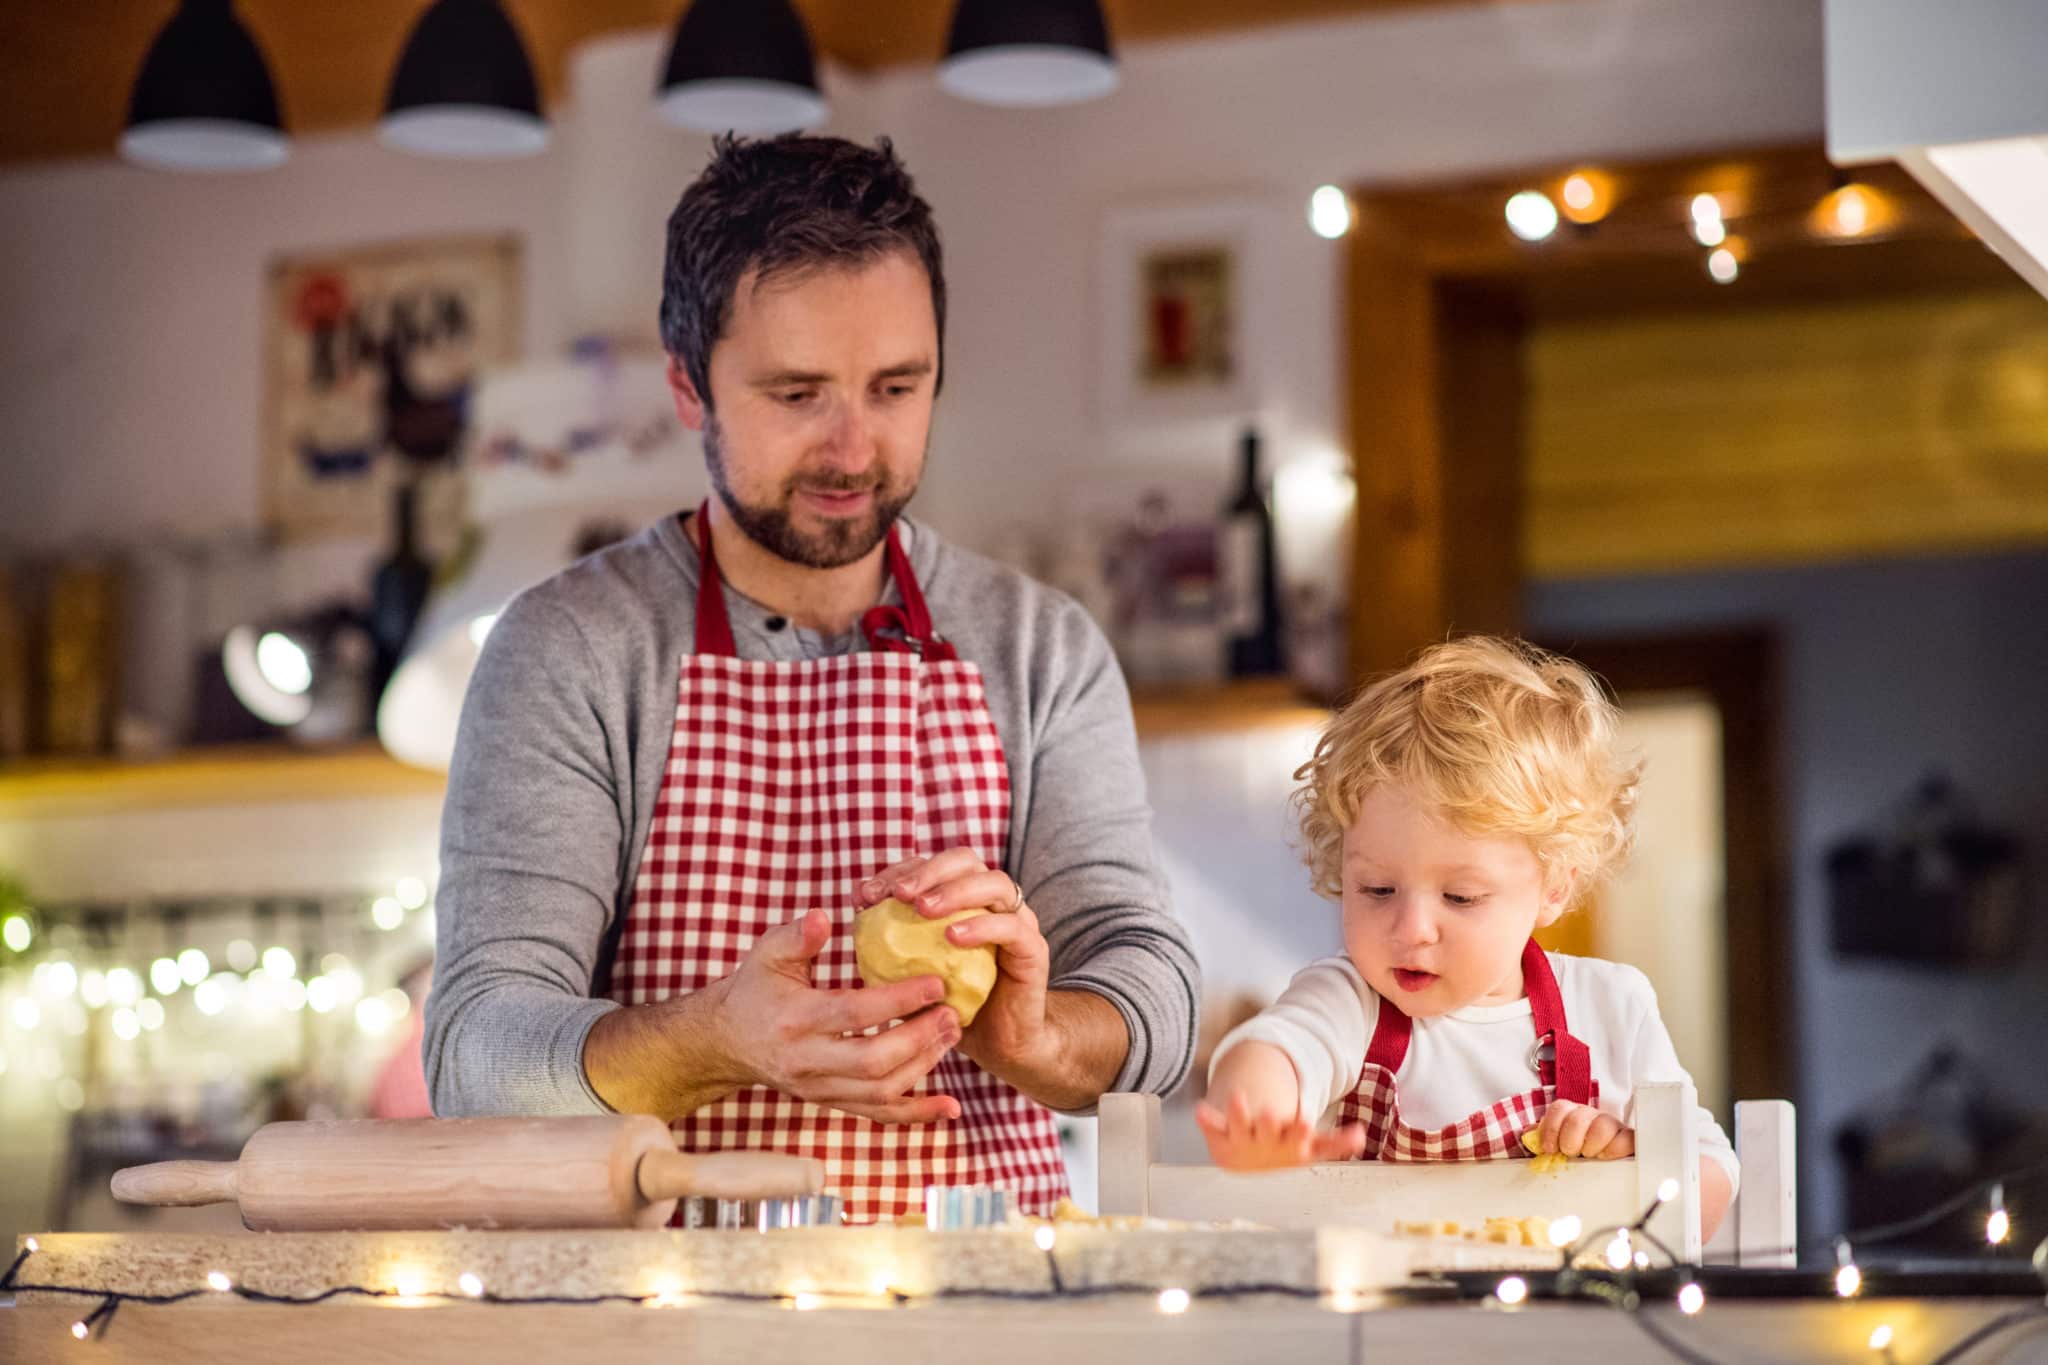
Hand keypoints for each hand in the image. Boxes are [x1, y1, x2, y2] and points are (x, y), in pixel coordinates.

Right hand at [711, 908, 961, 1123]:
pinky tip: (950, 1108)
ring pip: (880, 1091)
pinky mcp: (831, 1102)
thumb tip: (825, 916)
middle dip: (919, 1039)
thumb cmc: (755, 989)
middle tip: (952, 1012)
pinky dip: (917, 1114)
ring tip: (952, 1034)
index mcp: (795, 1019)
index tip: (936, 982)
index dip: (898, 1000)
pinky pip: (877, 1116)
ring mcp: (820, 1088)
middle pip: (872, 1061)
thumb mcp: (767, 954)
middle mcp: (807, 1061)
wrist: (727, 1042)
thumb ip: (798, 937)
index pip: (853, 1014)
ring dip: (924, 1066)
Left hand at [859, 850, 1049, 1076]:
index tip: (866, 895)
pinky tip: (953, 937)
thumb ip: (890, 946)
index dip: (899, 871)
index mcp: (965, 899)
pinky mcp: (1033, 949)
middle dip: (927, 871)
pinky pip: (1012, 927)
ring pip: (995, 883)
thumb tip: (856, 915)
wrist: (1001, 1045)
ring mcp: (1018, 921)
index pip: (932, 866)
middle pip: (965, 860)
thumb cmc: (951, 1005)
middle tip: (897, 894)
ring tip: (922, 909)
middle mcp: (993, 902)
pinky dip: (982, 925)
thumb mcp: (912, 975)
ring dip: (955, 890)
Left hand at [1195, 1092, 1365, 1170]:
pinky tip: (1200, 1109)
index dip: (1299, 1134)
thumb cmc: (1283, 1150)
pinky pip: (1212, 1125)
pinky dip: (1206, 1119)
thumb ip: (1335, 1142)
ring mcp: (1241, 1139)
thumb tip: (1361, 1136)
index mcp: (1289, 1147)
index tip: (1303, 1123)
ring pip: (1239, 1126)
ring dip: (1238, 1113)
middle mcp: (1265, 1144)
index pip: (1298, 1142)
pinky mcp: (1219, 1133)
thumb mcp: (1310, 1148)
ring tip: (1237, 1097)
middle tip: (1270, 1114)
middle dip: (1269, 1124)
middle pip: (1267, 1133)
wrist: (1245, 1163)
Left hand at [1529, 1098, 1634, 1158]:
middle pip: (1578, 1117)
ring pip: (1602, 1125)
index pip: (1560, 1108)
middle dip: (1570, 1140)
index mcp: (1573, 1114)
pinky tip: (1606, 1156)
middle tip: (1570, 1152)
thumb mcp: (1557, 1145)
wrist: (1607, 1163)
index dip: (1551, 1128)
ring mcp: (1612, 1126)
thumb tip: (1528, 1136)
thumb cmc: (1579, 1153)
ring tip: (1589, 1155)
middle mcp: (1592, 1116)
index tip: (1548, 1148)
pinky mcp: (1629, 1138)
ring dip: (1591, 1145)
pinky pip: (1627, 1137)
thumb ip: (1541, 1138)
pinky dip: (1615, 1148)